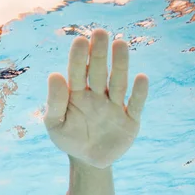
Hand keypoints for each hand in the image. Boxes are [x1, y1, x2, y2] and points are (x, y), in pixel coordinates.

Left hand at [43, 30, 148, 168]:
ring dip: (120, 65)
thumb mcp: (55, 124)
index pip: (78, 72)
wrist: (88, 161)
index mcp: (77, 94)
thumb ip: (54, 102)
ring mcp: (115, 106)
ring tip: (120, 44)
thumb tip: (54, 75)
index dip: (79, 58)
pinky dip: (139, 93)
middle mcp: (98, 95)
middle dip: (100, 53)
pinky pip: (135, 104)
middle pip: (99, 72)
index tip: (80, 41)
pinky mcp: (131, 120)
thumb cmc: (69, 139)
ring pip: (118, 82)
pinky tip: (141, 78)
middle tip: (100, 33)